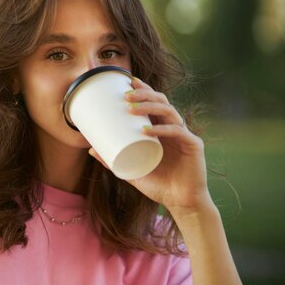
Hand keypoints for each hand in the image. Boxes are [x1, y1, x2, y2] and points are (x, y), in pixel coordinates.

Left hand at [88, 77, 212, 216]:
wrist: (181, 203)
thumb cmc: (158, 185)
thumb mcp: (131, 171)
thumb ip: (113, 160)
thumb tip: (90, 149)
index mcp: (162, 129)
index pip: (154, 102)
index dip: (143, 89)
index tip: (126, 81)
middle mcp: (174, 128)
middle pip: (161, 101)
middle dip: (144, 94)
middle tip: (125, 95)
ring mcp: (185, 135)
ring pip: (169, 112)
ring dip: (150, 107)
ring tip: (131, 108)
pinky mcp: (194, 145)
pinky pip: (178, 132)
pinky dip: (161, 129)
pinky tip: (147, 130)